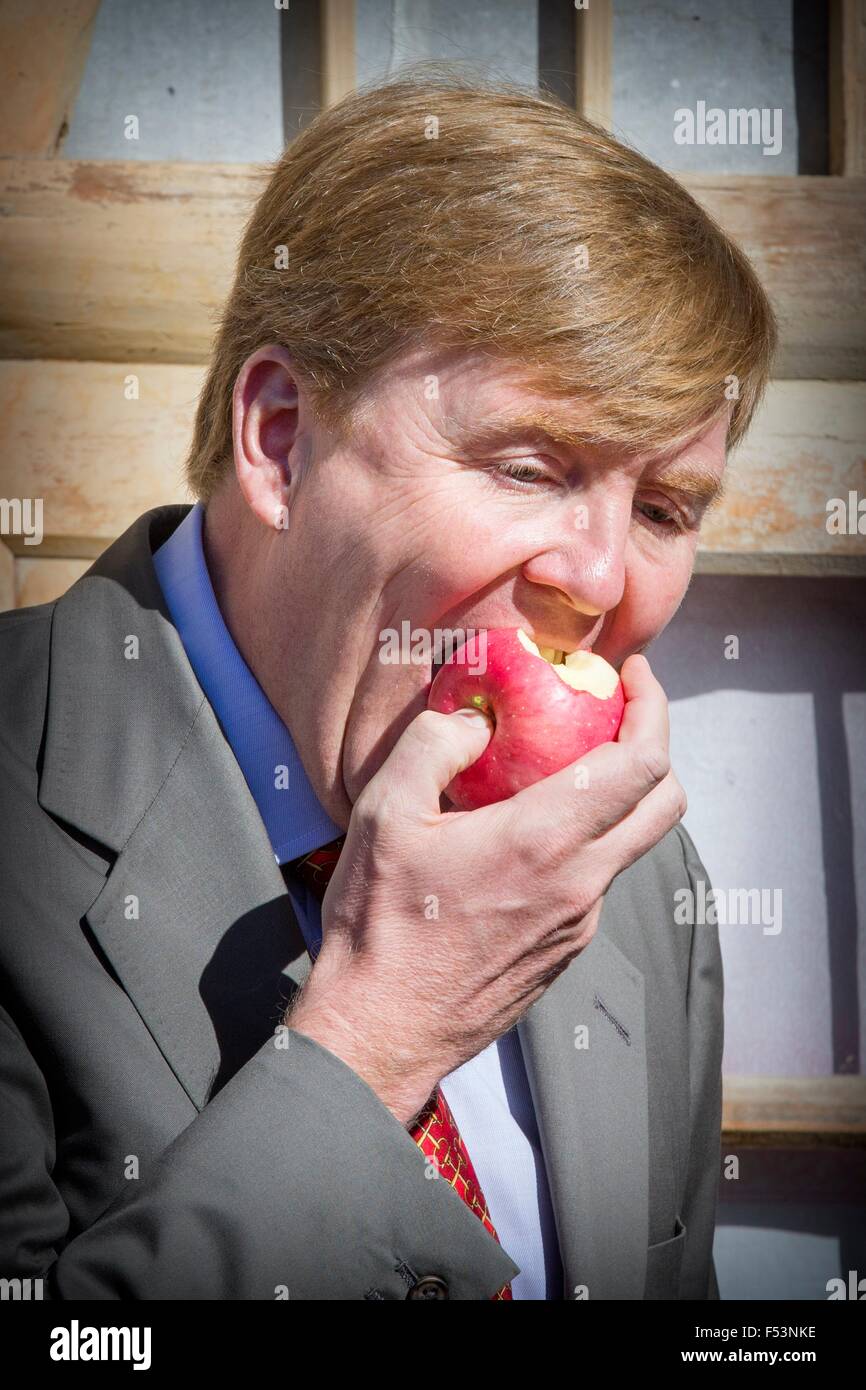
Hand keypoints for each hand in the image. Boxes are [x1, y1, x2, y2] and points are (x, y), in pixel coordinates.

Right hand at [287, 653, 685, 1124]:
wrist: (381, 1030)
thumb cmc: (378, 926)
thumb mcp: (383, 814)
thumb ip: (434, 745)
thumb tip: (476, 718)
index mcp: (543, 842)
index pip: (643, 764)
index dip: (652, 708)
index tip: (630, 676)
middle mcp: (579, 884)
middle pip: (665, 803)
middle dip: (657, 744)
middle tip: (620, 712)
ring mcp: (579, 923)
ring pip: (632, 844)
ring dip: (619, 795)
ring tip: (563, 767)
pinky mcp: (566, 950)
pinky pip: (597, 879)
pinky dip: (587, 839)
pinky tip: (531, 830)